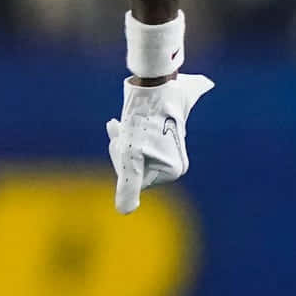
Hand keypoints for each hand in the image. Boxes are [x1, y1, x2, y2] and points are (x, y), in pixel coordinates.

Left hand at [106, 73, 213, 214]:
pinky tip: (120, 121)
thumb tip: (124, 212)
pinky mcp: (166, 129)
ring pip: (135, 151)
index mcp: (174, 171)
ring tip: (119, 122)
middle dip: (120, 150)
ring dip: (121, 139)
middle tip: (118, 127)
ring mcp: (172, 145)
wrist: (156, 83)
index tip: (124, 142)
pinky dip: (128, 131)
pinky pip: (142, 138)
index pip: (134, 180)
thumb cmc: (143, 121)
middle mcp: (177, 160)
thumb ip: (128, 185)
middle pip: (135, 166)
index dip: (121, 162)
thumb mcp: (131, 156)